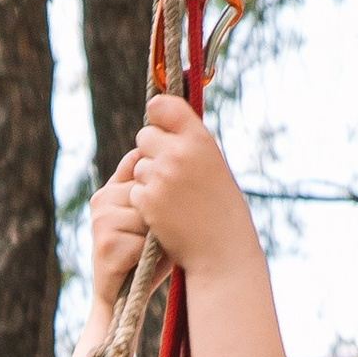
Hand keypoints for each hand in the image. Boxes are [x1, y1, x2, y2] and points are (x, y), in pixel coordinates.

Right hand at [87, 163, 148, 327]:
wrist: (123, 301)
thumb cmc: (146, 258)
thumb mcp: (152, 218)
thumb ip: (154, 190)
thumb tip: (163, 155)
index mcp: (110, 190)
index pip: (140, 167)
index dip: (158, 186)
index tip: (165, 207)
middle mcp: (101, 200)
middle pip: (148, 192)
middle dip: (159, 217)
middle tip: (156, 238)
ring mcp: (100, 221)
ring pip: (147, 216)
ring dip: (156, 238)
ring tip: (149, 253)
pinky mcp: (105, 244)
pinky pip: (143, 241)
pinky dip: (149, 256)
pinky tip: (140, 264)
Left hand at [121, 91, 256, 270]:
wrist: (222, 250)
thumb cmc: (222, 207)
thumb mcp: (214, 164)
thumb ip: (190, 142)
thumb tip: (160, 118)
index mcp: (199, 139)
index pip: (162, 106)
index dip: (158, 117)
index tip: (162, 127)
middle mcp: (178, 153)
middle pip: (144, 136)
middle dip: (152, 152)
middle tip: (171, 173)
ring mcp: (160, 177)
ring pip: (138, 165)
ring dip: (149, 179)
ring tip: (174, 198)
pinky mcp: (146, 199)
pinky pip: (134, 190)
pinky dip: (145, 200)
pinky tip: (166, 213)